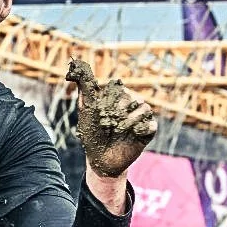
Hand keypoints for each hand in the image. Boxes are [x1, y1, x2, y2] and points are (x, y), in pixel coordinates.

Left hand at [66, 57, 155, 177]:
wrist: (100, 159)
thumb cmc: (91, 134)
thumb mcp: (87, 110)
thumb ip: (85, 90)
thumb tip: (75, 68)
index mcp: (117, 99)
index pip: (120, 88)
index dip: (110, 99)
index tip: (102, 110)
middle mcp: (130, 106)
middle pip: (133, 97)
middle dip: (119, 110)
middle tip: (109, 122)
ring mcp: (140, 118)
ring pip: (144, 108)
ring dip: (129, 120)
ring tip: (118, 130)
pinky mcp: (147, 132)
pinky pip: (152, 124)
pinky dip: (141, 128)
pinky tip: (131, 134)